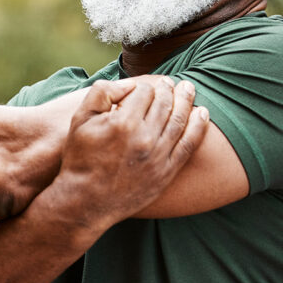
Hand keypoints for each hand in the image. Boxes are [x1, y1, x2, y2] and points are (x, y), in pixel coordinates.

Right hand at [40, 77, 207, 247]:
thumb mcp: (79, 120)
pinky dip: (198, 126)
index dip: (145, 85)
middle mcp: (143, 137)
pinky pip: (188, 144)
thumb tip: (129, 85)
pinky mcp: (166, 172)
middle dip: (168, 88)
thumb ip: (101, 93)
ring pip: (179, 119)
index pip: (144, 91)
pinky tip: (202, 113)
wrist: (86, 200)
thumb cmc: (80, 158)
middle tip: (171, 82)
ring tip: (188, 89)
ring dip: (186, 100)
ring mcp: (157, 156)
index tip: (143, 87)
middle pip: (164, 102)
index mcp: (122, 122)